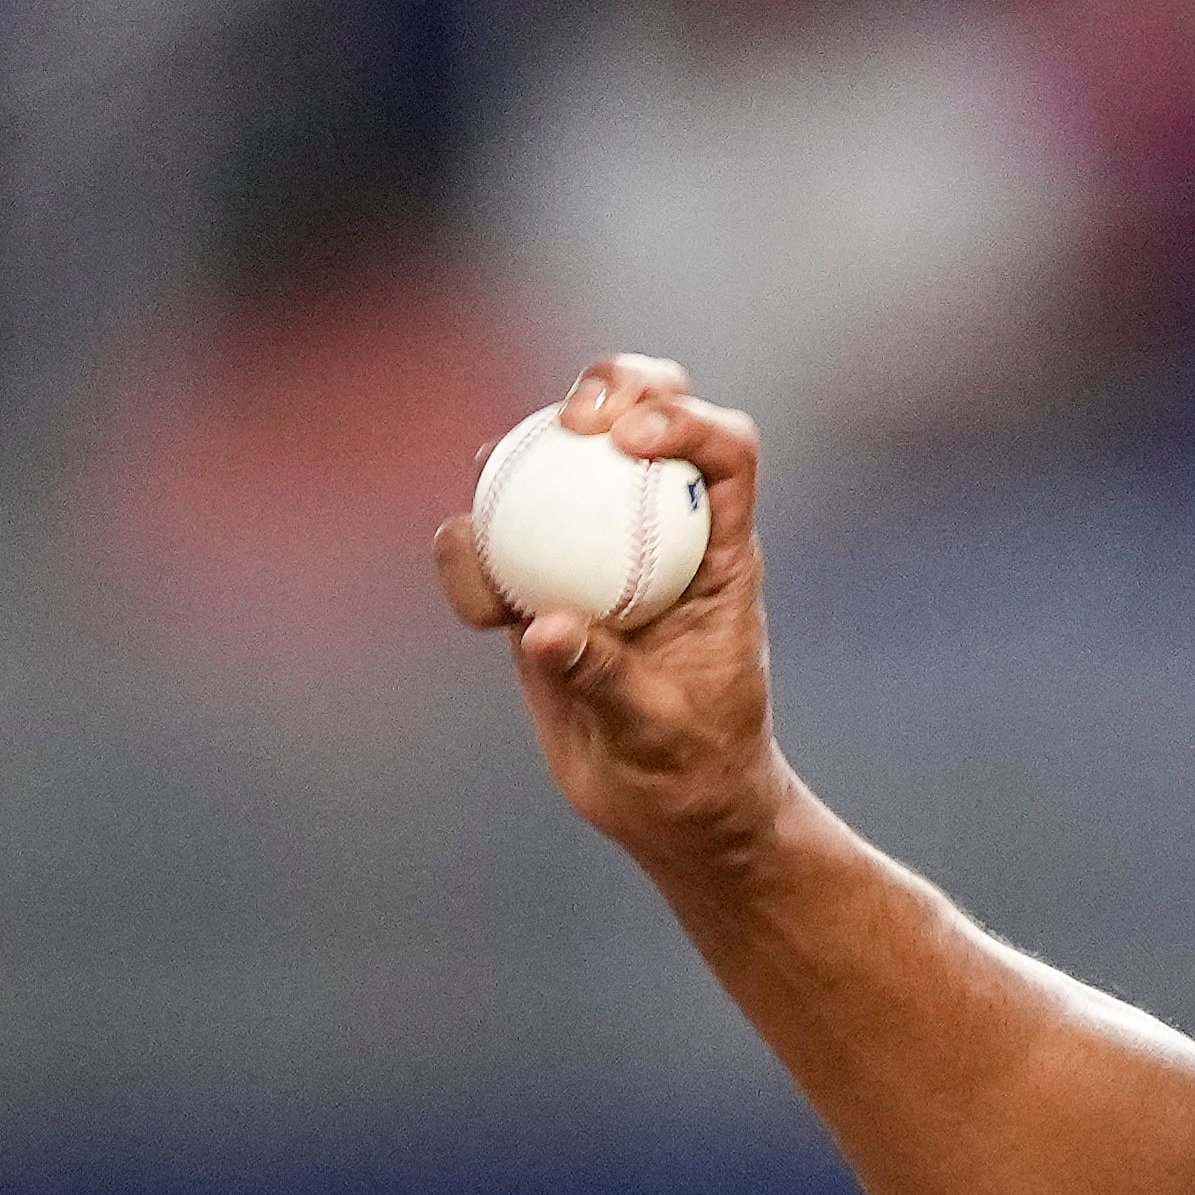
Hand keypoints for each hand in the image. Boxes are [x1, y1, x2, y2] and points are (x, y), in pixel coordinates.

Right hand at [434, 354, 787, 868]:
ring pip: (558, 459)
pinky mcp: (538, 582)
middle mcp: (660, 532)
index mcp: (720, 554)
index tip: (632, 440)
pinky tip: (478, 610)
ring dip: (519, 449)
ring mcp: (595, 550)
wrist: (666, 807)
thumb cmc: (694, 771)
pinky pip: (490, 538)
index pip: (725, 452)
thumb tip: (540, 627)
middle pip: (645, 415)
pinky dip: (469, 550)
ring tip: (491, 483)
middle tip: (574, 422)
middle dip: (611, 387)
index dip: (686, 419)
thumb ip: (609, 679)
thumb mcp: (661, 733)